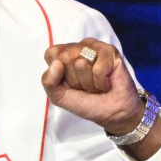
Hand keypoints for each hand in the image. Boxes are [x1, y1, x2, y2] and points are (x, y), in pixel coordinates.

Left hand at [41, 37, 160, 159]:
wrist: (111, 113)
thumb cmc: (85, 102)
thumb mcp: (58, 97)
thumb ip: (48, 81)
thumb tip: (56, 63)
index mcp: (62, 55)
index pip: (51, 53)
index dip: (58, 73)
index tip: (68, 83)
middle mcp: (77, 47)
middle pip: (66, 58)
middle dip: (75, 79)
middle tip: (85, 86)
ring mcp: (94, 47)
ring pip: (81, 62)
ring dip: (88, 82)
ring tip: (95, 85)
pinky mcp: (110, 51)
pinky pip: (98, 68)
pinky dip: (101, 82)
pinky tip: (106, 83)